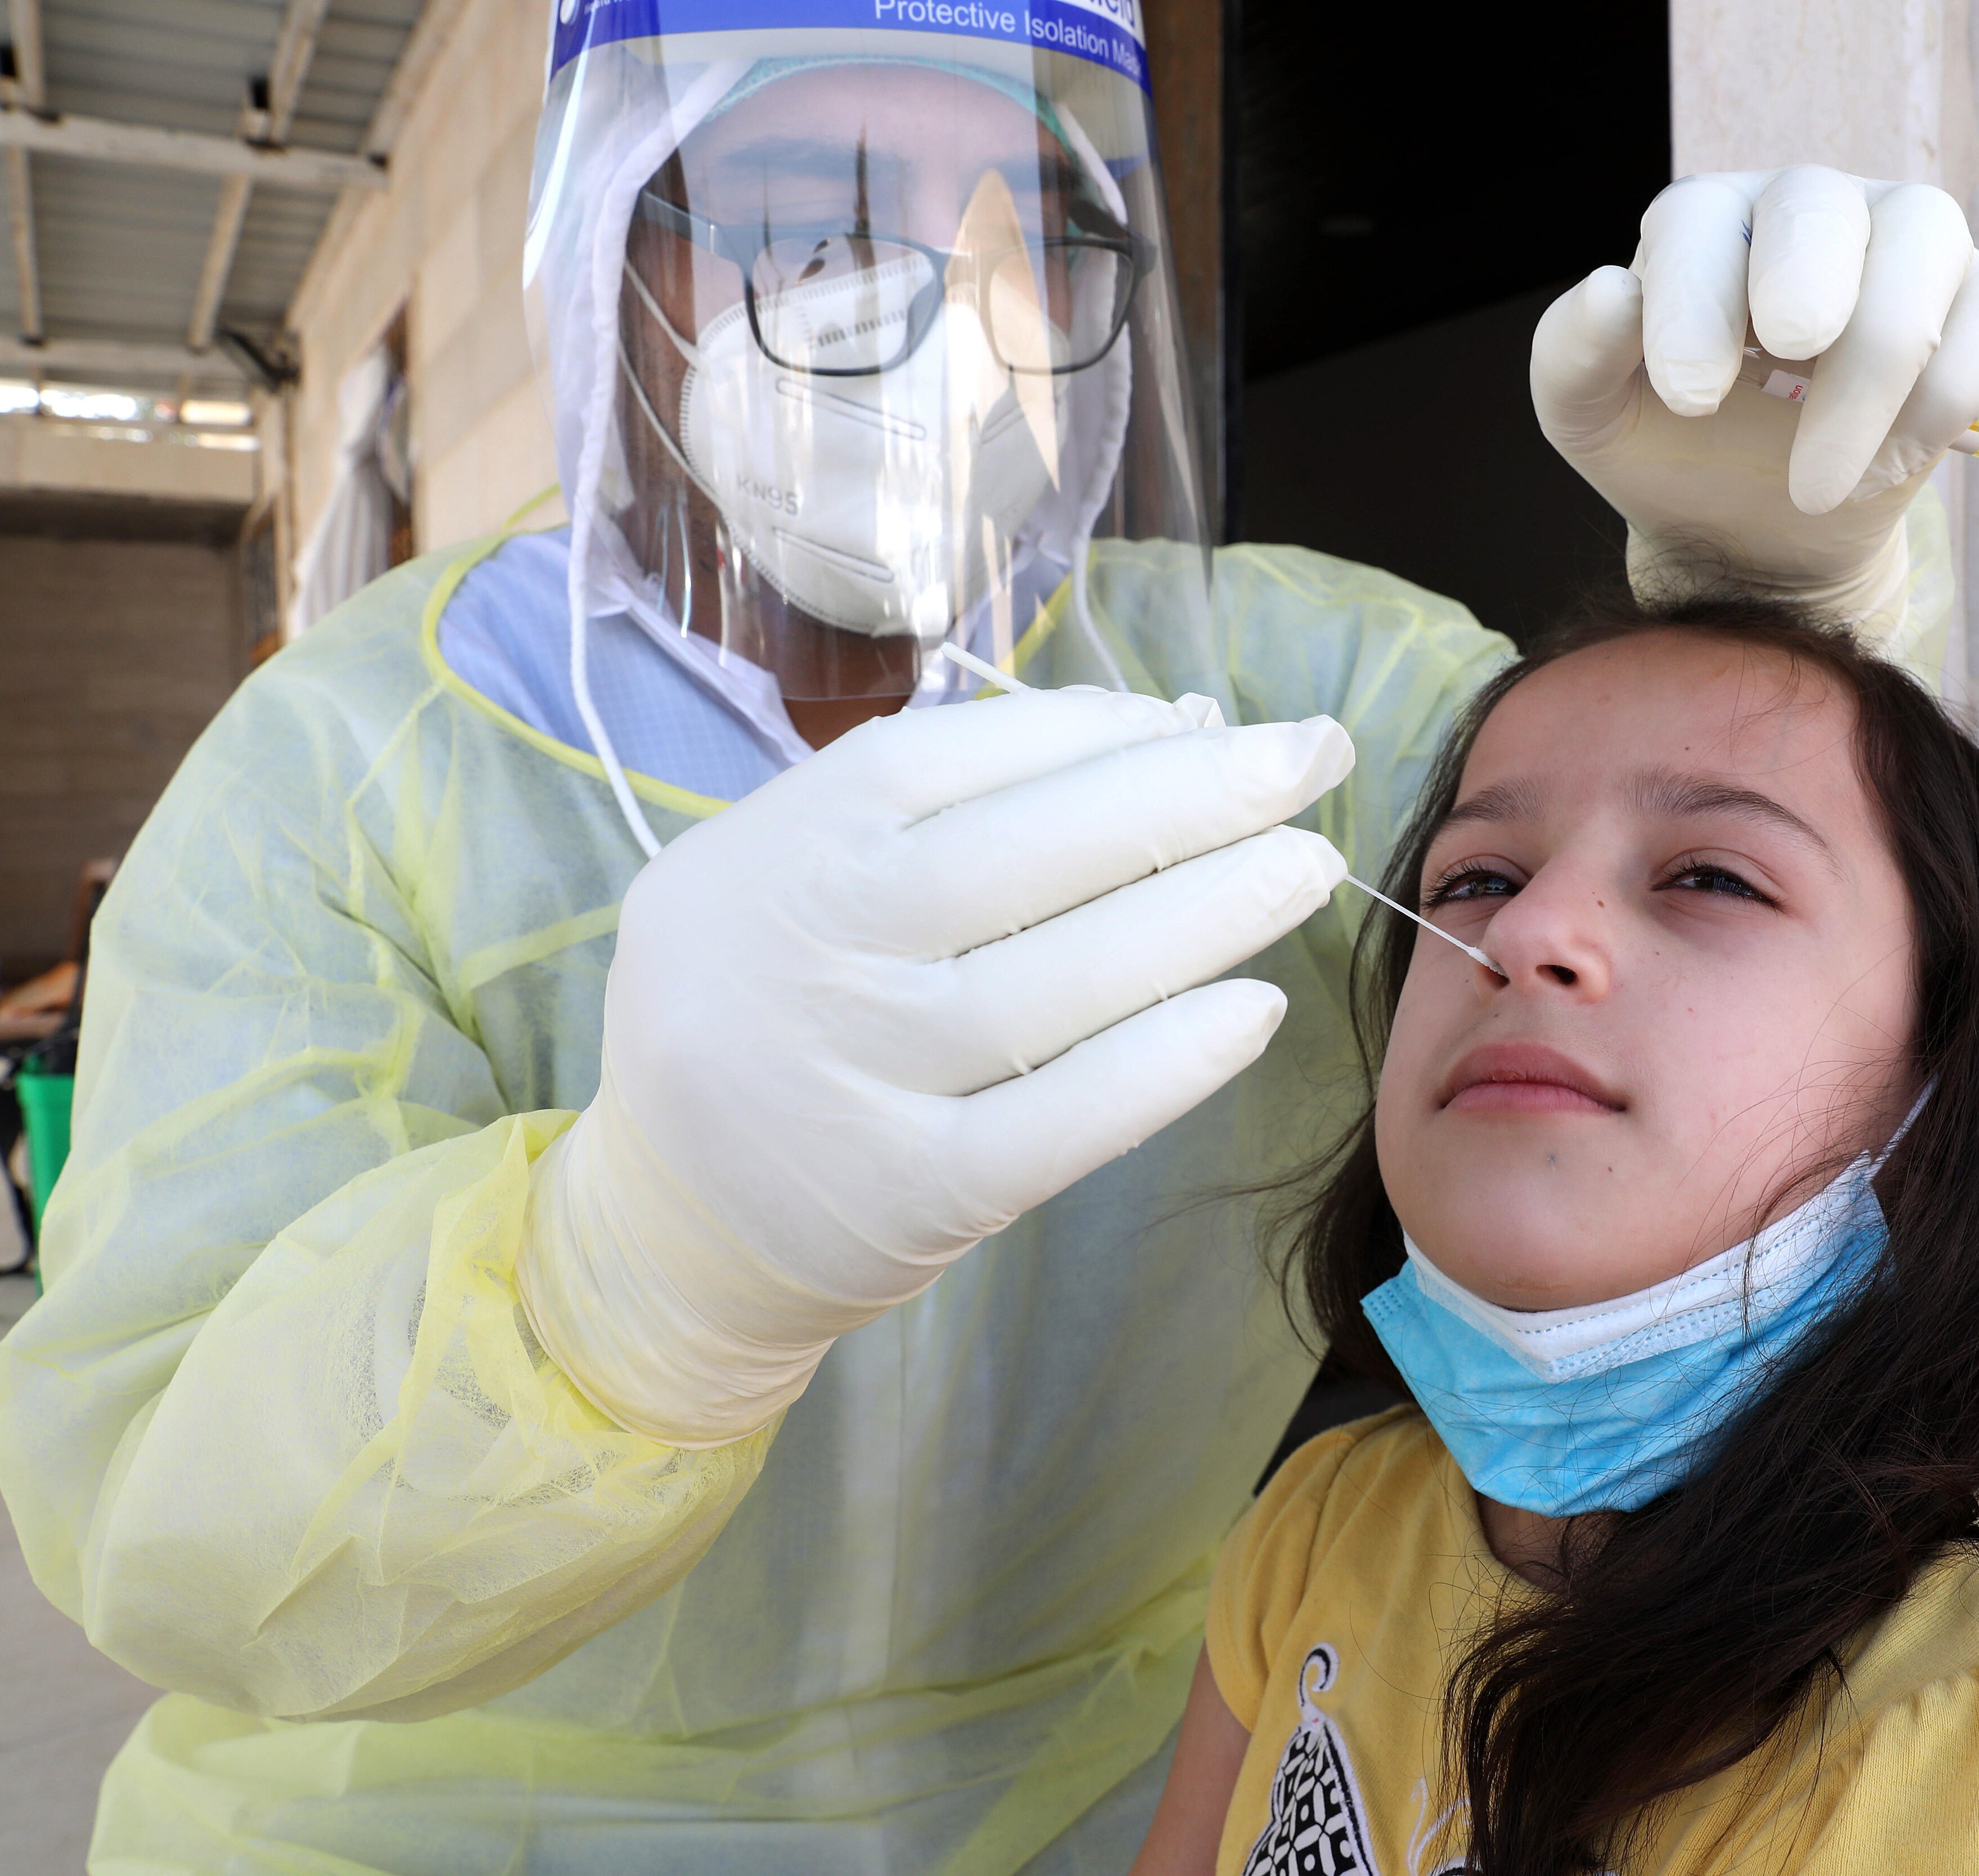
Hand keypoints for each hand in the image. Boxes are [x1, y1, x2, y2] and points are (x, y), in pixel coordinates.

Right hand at [521, 686, 1353, 1445]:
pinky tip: (1252, 1010)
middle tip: (1311, 756)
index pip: (956, 756)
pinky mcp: (910, 1197)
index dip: (1095, 731)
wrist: (667, 1229)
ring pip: (1058, 982)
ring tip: (1309, 866)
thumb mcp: (800, 878)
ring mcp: (857, 1079)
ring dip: (1205, 915)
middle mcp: (809, 952)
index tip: (1207, 720)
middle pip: (1024, 854)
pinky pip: (1058, 1121)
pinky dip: (1162, 1066)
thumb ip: (952, 808)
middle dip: (1189, 795)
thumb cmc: (774, 1014)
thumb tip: (1172, 733)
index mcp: (777, 849)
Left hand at [1534, 167, 1978, 630]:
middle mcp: (1808, 209)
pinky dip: (1949, 396)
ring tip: (1823, 482)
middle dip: (1807, 295)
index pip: (1702, 223)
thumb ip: (1575, 356)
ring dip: (1879, 370)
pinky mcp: (1978, 298)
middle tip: (1789, 365)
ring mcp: (1903, 243)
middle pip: (1823, 206)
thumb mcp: (1592, 421)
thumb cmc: (1671, 455)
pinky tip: (1890, 465)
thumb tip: (1612, 291)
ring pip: (1926, 243)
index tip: (1689, 403)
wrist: (1753, 535)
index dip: (1695, 303)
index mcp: (1704, 224)